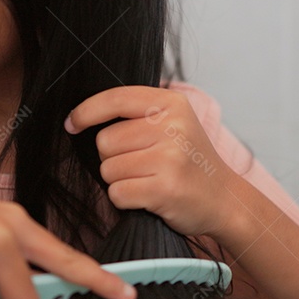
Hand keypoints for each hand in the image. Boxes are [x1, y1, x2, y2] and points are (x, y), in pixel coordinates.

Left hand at [64, 85, 238, 237]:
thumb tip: (80, 116)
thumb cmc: (188, 162)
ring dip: (120, 180)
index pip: (115, 98)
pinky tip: (149, 197)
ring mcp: (170, 158)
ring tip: (148, 180)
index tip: (72, 123)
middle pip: (105, 140)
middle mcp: (173, 126)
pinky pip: (117, 193)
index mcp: (171, 103)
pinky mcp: (165, 188)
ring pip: (108, 169)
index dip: (86, 111)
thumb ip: (137, 114)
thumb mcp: (173, 124)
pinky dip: (126, 199)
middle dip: (112, 157)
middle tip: (142, 165)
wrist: (226, 200)